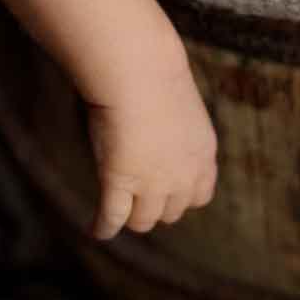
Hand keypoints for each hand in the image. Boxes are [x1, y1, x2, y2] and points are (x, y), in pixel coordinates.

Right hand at [86, 53, 217, 240]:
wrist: (140, 71)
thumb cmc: (155, 75)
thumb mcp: (180, 108)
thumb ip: (176, 130)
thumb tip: (159, 131)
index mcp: (203, 155)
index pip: (199, 196)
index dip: (181, 197)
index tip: (167, 193)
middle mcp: (184, 175)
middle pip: (171, 213)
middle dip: (155, 207)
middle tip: (136, 199)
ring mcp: (153, 183)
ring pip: (142, 220)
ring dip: (130, 217)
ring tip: (116, 216)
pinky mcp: (122, 183)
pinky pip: (112, 218)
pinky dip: (103, 227)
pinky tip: (96, 229)